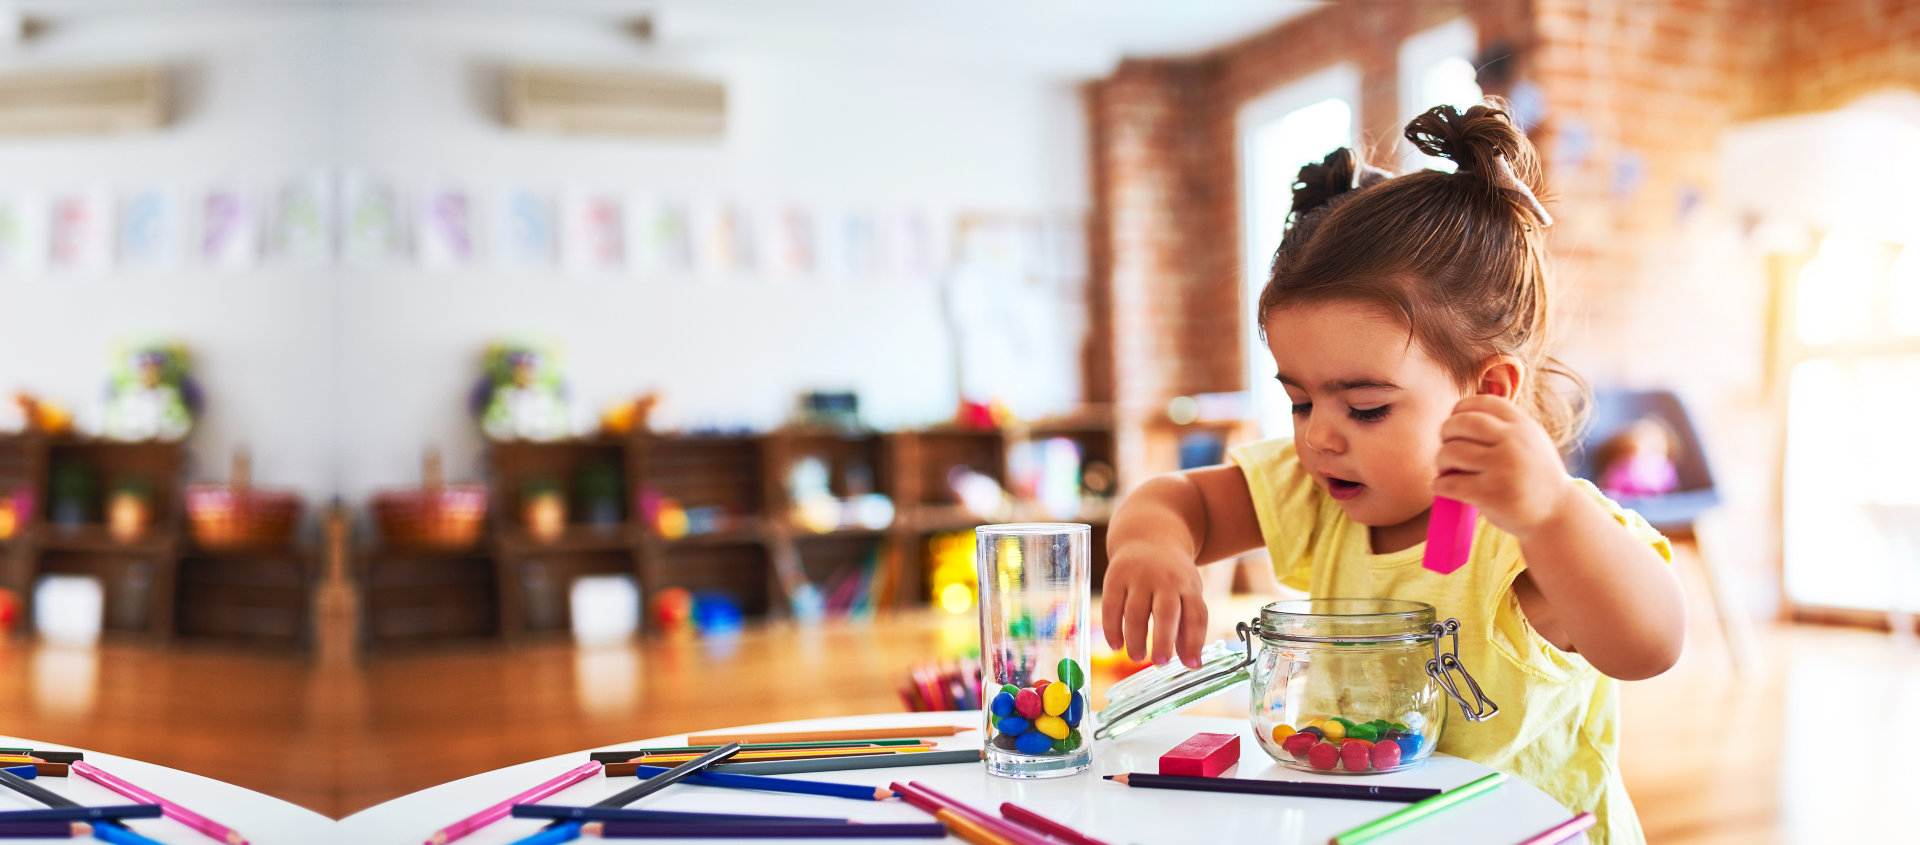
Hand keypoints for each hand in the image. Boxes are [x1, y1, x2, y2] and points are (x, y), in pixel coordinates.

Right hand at [1100, 545, 1207, 668]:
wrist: (1148, 537)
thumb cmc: (1172, 577)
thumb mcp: (1187, 594)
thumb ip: (1188, 629)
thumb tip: (1190, 664)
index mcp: (1188, 586)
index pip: (1196, 615)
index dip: (1195, 642)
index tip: (1191, 666)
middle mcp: (1165, 580)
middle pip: (1166, 613)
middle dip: (1163, 640)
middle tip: (1160, 662)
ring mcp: (1138, 577)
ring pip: (1136, 612)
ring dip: (1135, 639)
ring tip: (1136, 657)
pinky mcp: (1115, 576)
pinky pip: (1111, 606)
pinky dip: (1112, 628)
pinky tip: (1115, 645)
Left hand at [1433, 395, 1577, 541]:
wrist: (1556, 514)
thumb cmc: (1534, 477)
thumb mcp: (1530, 442)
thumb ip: (1504, 427)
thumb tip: (1456, 418)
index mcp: (1522, 425)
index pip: (1481, 402)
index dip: (1460, 410)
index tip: (1455, 423)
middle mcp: (1514, 442)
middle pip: (1460, 423)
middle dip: (1445, 433)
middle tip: (1448, 449)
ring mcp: (1502, 467)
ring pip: (1451, 452)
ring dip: (1441, 461)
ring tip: (1446, 471)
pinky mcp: (1490, 494)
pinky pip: (1449, 483)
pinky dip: (1439, 485)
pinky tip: (1444, 488)